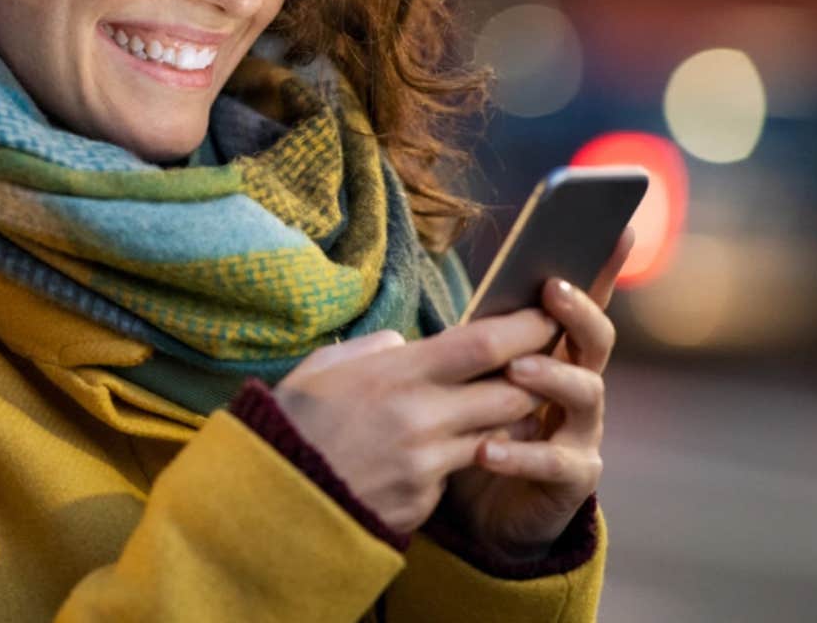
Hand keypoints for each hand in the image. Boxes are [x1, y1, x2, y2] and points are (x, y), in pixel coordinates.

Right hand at [270, 307, 561, 533]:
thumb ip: (372, 351)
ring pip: (498, 436)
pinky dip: (462, 458)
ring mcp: (426, 464)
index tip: (547, 315)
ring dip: (507, 421)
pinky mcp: (424, 500)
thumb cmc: (292, 425)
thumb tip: (405, 346)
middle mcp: (420, 418)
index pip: (484, 344)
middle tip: (543, 365)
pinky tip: (444, 451)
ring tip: (502, 406)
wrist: (269, 500)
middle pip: (512, 392)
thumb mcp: (323, 370)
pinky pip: (460, 472)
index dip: (526, 327)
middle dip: (534, 379)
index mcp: (396, 375)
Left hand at [438, 227, 632, 558]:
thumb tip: (461, 306)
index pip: (581, 303)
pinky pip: (556, 461)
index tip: (617, 226)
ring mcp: (582, 431)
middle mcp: (579, 385)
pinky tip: (487, 449)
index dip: (602, 266)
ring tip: (518, 370)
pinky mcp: (573, 478)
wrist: (482, 510)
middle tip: (553, 291)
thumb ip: (477, 344)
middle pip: (595, 339)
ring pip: (586, 393)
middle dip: (579, 312)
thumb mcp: (472, 378)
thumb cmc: (477, 426)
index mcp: (556, 353)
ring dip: (553, 376)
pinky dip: (522, 454)